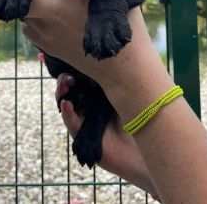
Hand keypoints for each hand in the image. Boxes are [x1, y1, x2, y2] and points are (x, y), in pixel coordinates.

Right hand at [56, 74, 160, 201]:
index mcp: (95, 94)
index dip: (74, 71)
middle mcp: (87, 106)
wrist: (145, 148)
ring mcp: (82, 120)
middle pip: (69, 90)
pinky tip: (67, 104)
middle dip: (64, 81)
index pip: (79, 80)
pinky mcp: (81, 135)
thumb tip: (104, 60)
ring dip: (62, 94)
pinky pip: (71, 123)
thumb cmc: (138, 117)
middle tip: (67, 77)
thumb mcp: (125, 94)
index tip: (75, 63)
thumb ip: (114, 80)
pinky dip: (67, 113)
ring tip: (64, 86)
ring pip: (66, 104)